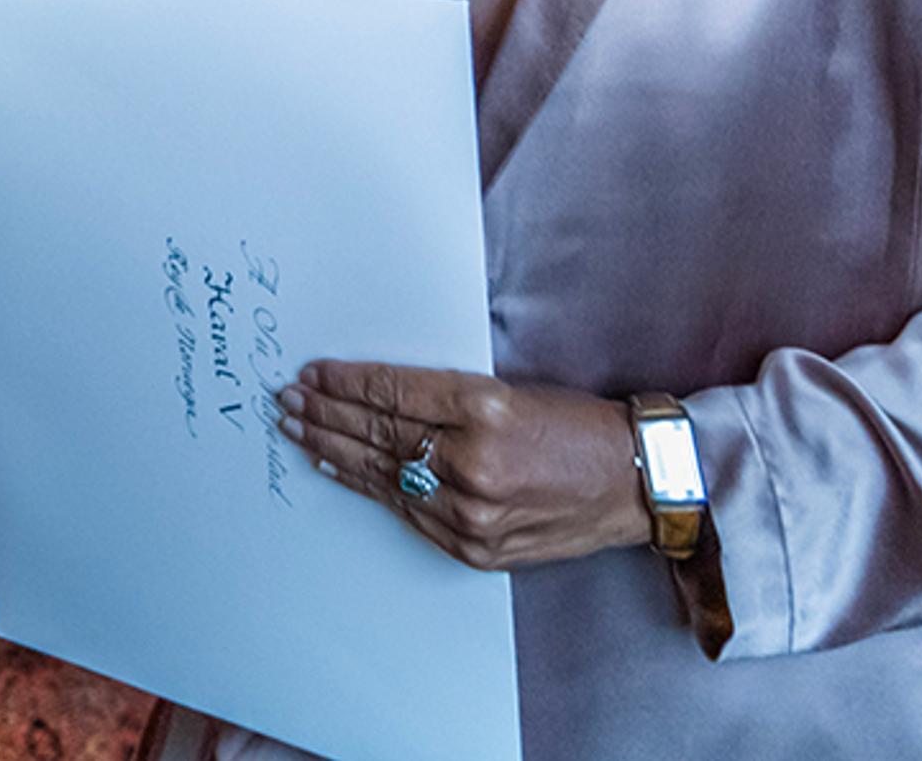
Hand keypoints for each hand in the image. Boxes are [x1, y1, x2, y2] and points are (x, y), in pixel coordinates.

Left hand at [274, 360, 652, 571]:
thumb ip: (443, 396)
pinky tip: (338, 469)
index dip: (343, 384)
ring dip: (333, 451)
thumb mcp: (510, 390)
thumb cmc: (577, 427)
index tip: (310, 375)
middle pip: (379, 435)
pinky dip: (369, 488)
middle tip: (287, 401)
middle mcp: (475, 462)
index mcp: (485, 409)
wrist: (634, 484)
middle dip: (325, 415)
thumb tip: (372, 393)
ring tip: (298, 429)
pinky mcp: (476, 547)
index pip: (390, 394)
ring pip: (385, 476)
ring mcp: (474, 512)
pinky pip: (408, 512)